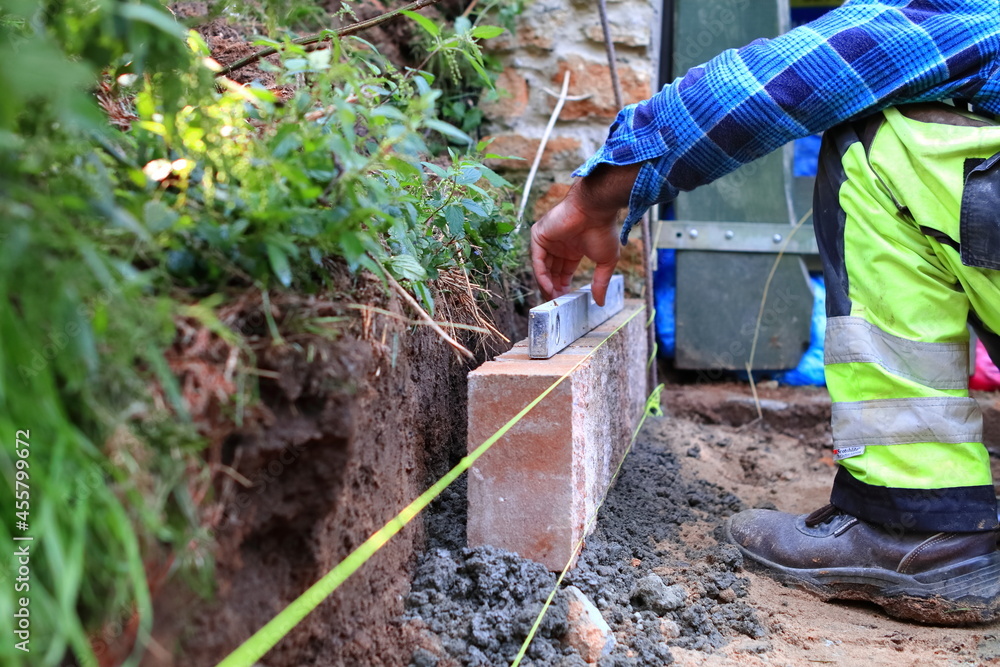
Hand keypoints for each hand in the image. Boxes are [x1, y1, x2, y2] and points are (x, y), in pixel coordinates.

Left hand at [530, 163, 640, 305]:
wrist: (595, 210)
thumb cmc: (603, 231)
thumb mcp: (605, 262)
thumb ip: (601, 282)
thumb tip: (601, 303)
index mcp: (572, 249)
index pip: (562, 273)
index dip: (563, 288)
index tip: (566, 302)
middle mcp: (558, 245)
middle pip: (551, 273)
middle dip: (554, 289)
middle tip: (557, 305)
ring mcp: (547, 240)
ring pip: (542, 269)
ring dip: (546, 286)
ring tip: (553, 301)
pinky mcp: (538, 236)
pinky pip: (537, 261)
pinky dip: (541, 276)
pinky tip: (549, 289)